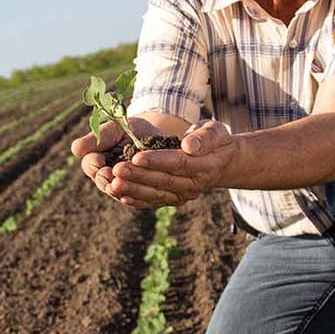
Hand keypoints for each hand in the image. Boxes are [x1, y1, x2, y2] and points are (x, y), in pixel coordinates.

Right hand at [70, 115, 161, 199]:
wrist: (155, 135)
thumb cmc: (129, 130)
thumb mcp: (113, 130)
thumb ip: (96, 139)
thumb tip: (75, 149)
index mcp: (97, 162)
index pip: (90, 165)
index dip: (93, 165)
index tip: (99, 161)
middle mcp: (107, 178)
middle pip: (103, 182)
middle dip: (105, 179)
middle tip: (110, 174)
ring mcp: (123, 189)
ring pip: (119, 193)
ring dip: (121, 188)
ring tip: (122, 183)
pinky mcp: (140, 196)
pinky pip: (136, 200)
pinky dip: (136, 197)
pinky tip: (137, 193)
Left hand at [105, 119, 236, 208]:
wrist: (222, 161)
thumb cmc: (214, 140)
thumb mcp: (215, 131)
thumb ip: (205, 137)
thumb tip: (189, 146)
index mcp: (205, 165)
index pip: (178, 162)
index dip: (157, 161)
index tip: (136, 157)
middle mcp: (194, 184)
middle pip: (163, 180)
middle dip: (139, 176)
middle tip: (117, 170)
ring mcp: (184, 195)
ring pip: (156, 194)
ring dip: (133, 190)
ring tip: (112, 183)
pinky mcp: (174, 199)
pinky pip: (154, 202)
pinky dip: (137, 201)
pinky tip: (120, 196)